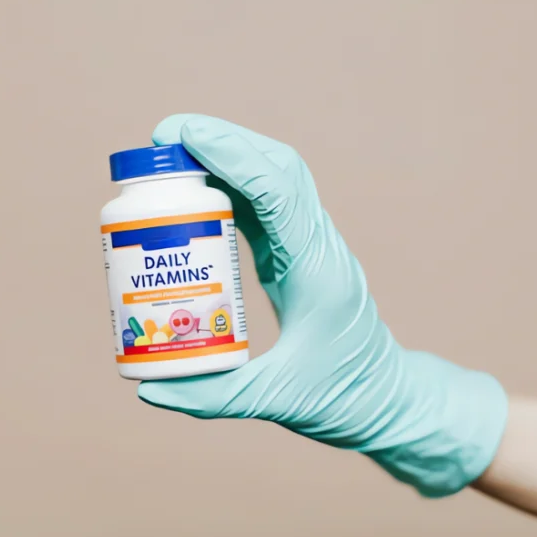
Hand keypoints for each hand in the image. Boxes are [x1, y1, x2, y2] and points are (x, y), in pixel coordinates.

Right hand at [137, 114, 507, 496]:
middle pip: (278, 167)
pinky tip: (193, 193)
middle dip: (224, 140)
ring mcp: (309, 246)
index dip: (232, 155)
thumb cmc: (344, 398)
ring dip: (226, 157)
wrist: (387, 400)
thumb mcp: (279, 401)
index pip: (278, 191)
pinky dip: (229, 188)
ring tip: (171, 154)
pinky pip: (263, 206)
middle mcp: (316, 245)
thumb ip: (214, 396)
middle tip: (164, 135)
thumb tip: (149, 390)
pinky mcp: (295, 255)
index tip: (184, 135)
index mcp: (316, 269)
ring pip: (272, 179)